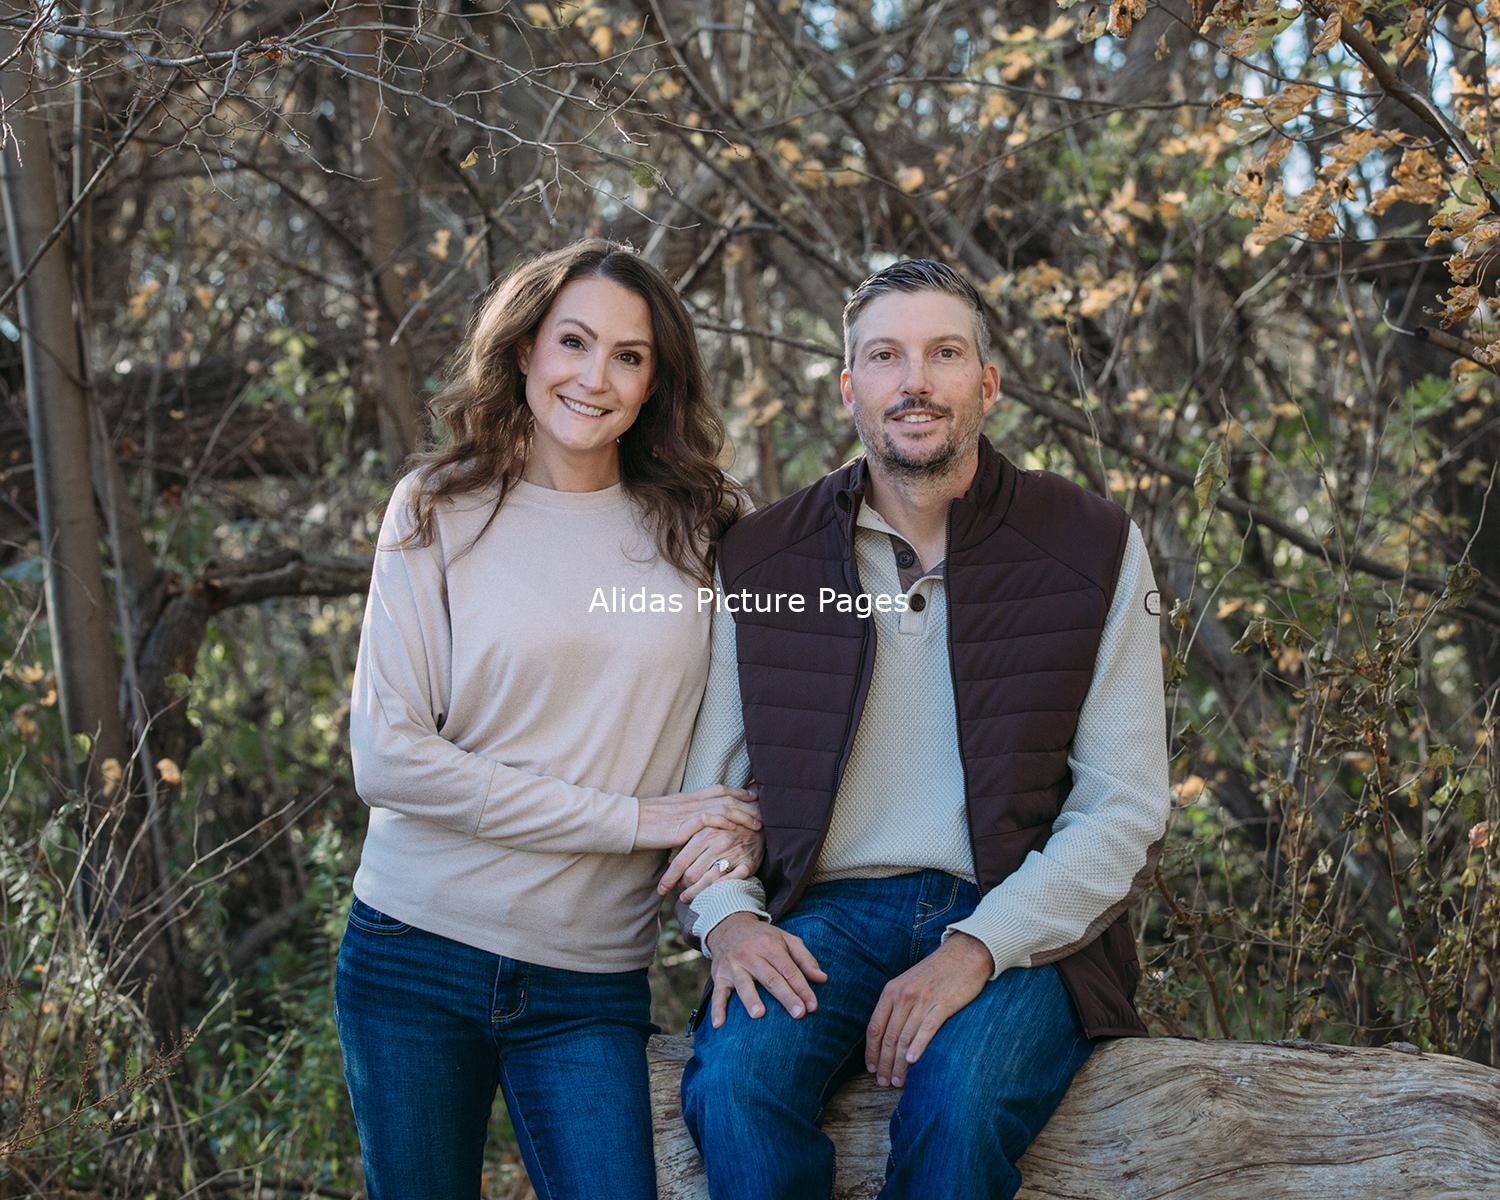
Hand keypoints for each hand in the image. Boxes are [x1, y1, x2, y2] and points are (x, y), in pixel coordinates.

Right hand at [634, 786, 758, 850]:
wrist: (626, 822)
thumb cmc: (644, 823)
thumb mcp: (668, 816)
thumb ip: (684, 816)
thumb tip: (696, 824)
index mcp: (688, 797)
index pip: (719, 790)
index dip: (739, 792)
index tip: (754, 796)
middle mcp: (691, 801)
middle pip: (727, 797)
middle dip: (748, 805)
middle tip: (765, 813)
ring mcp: (687, 812)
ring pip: (722, 807)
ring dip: (742, 816)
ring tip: (757, 826)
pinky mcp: (682, 825)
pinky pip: (708, 820)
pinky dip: (724, 824)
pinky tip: (736, 831)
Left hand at [657, 823, 763, 900]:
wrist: (760, 822)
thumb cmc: (727, 827)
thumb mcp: (707, 827)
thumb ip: (689, 841)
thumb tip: (670, 862)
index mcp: (705, 833)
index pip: (681, 861)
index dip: (669, 878)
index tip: (661, 889)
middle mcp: (718, 843)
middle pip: (692, 874)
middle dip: (682, 886)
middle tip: (678, 891)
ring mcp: (734, 854)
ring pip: (708, 881)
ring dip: (695, 893)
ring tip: (687, 898)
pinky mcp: (747, 864)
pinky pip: (730, 882)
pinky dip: (718, 890)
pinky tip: (710, 894)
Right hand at [703, 913, 826, 1027]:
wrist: (729, 926)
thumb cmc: (763, 938)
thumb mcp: (786, 939)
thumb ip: (805, 958)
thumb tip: (823, 979)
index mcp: (770, 946)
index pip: (789, 969)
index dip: (802, 988)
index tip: (813, 1006)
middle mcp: (751, 955)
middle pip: (770, 978)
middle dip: (786, 996)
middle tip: (799, 1014)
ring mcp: (734, 966)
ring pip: (743, 984)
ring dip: (751, 999)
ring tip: (759, 1015)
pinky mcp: (719, 976)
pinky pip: (718, 993)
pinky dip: (717, 1008)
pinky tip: (720, 1024)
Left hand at [865, 931, 991, 1086]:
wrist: (965, 953)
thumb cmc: (936, 971)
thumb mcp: (908, 982)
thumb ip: (896, 1004)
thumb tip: (887, 1033)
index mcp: (892, 991)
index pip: (875, 1027)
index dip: (871, 1051)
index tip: (871, 1068)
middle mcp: (904, 996)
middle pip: (888, 1037)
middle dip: (884, 1063)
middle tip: (883, 1083)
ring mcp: (924, 1000)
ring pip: (905, 1038)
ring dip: (899, 1064)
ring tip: (898, 1081)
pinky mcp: (944, 1004)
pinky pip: (927, 1028)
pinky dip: (918, 1046)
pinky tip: (913, 1061)